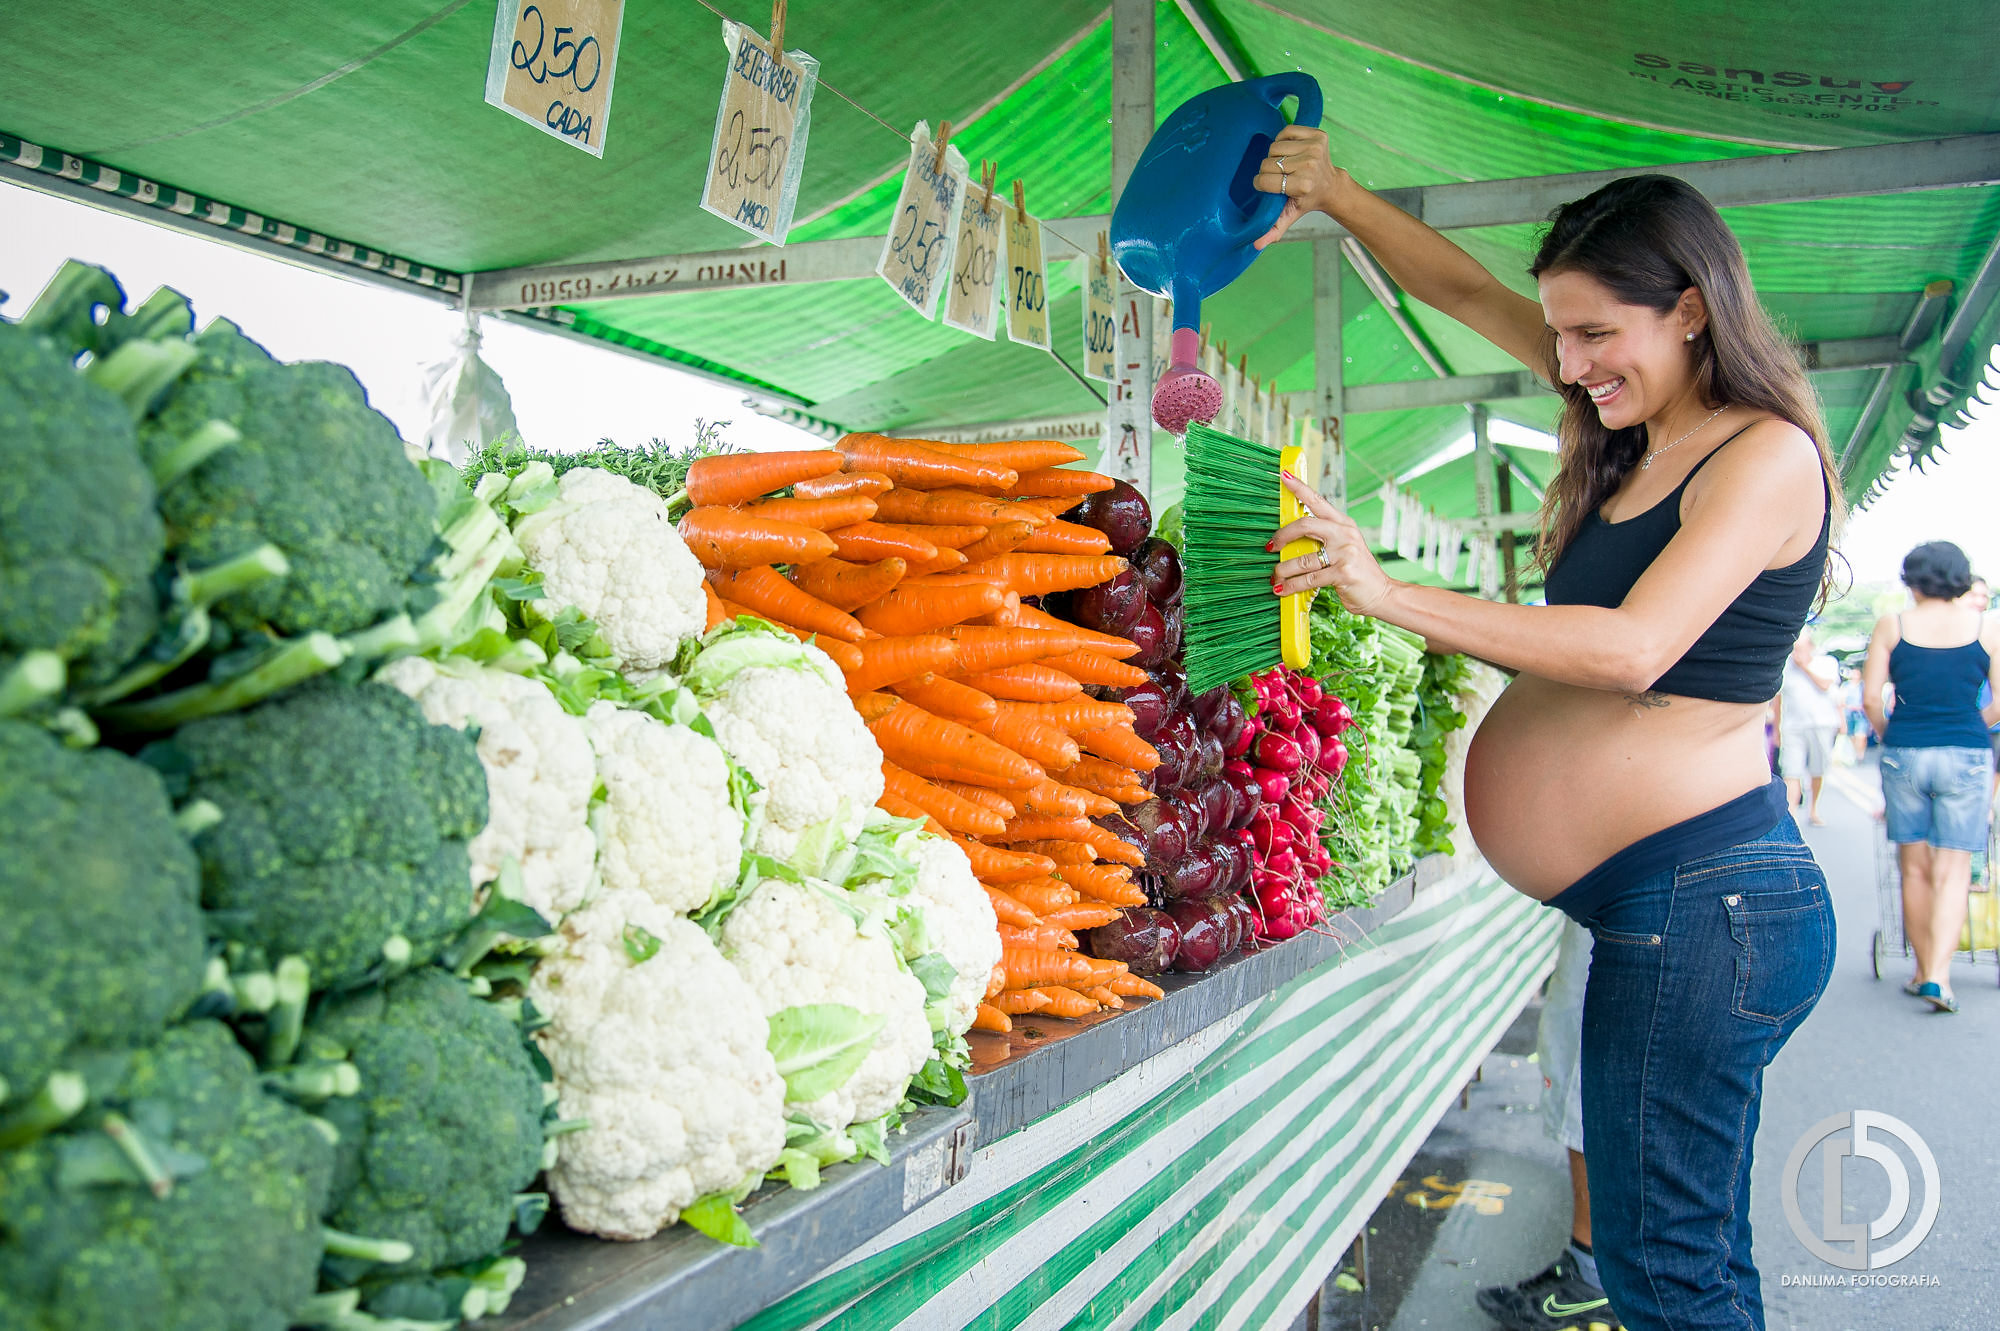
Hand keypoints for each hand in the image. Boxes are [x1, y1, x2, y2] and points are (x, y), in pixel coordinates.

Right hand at [1252, 126, 1342, 249]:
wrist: (1332, 185)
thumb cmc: (1307, 200)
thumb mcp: (1290, 215)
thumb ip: (1273, 229)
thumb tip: (1257, 244)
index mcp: (1303, 186)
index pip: (1265, 181)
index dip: (1261, 184)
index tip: (1267, 186)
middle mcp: (1310, 166)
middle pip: (1268, 162)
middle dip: (1268, 170)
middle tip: (1279, 175)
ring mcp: (1315, 148)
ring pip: (1275, 146)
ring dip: (1275, 155)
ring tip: (1286, 164)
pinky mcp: (1318, 135)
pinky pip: (1287, 131)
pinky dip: (1284, 139)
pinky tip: (1291, 150)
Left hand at [1271, 473, 1395, 616]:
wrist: (1382, 593)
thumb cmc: (1356, 571)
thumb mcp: (1344, 547)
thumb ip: (1324, 539)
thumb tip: (1291, 538)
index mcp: (1343, 524)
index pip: (1318, 500)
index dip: (1299, 487)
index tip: (1283, 476)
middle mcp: (1344, 534)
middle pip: (1304, 525)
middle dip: (1281, 536)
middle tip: (1270, 547)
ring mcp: (1345, 553)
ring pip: (1302, 559)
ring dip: (1283, 570)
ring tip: (1274, 577)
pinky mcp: (1342, 573)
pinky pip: (1308, 579)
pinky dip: (1291, 586)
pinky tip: (1281, 589)